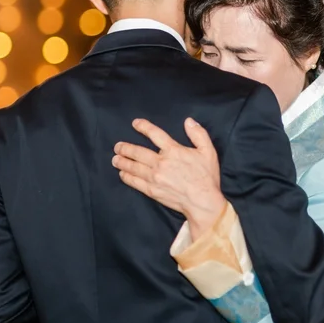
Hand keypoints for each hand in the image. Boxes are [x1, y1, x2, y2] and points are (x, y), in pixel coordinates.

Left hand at [113, 117, 225, 233]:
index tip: (135, 123)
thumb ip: (198, 133)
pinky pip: (135, 182)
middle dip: (126, 148)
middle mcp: (160, 163)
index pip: (155, 135)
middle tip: (117, 146)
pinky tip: (122, 174)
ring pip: (134, 167)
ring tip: (115, 158)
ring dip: (123, 162)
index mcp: (173, 150)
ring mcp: (154, 178)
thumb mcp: (208, 150)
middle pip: (139, 152)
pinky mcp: (151, 191)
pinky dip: (127, 177)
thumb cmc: (206, 175)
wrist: (201, 201)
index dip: (144, 127)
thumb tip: (188, 121)